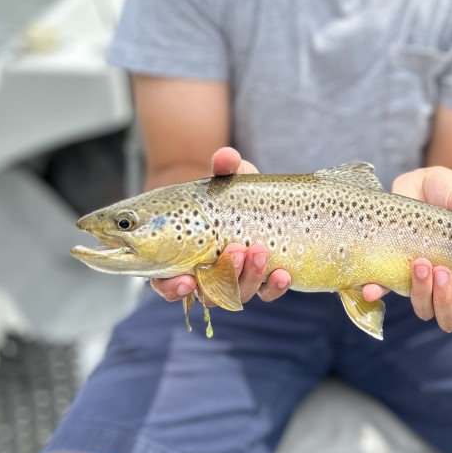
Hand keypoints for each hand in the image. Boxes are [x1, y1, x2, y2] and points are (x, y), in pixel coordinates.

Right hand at [150, 146, 291, 304]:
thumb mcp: (225, 177)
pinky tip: (284, 275)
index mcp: (182, 256)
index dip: (173, 289)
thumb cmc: (226, 190)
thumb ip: (224, 167)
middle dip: (224, 276)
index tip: (187, 280)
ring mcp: (234, 280)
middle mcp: (206, 275)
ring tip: (261, 251)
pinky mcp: (260, 281)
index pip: (167, 284)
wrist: (252, 199)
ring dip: (249, 277)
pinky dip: (274, 288)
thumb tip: (226, 157)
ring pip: (237, 295)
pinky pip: (266, 294)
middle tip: (236, 250)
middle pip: (208, 294)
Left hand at [362, 165, 451, 331]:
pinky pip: (386, 291)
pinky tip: (372, 288)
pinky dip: (379, 292)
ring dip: (421, 293)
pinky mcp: (396, 273)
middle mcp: (451, 284)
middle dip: (447, 301)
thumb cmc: (446, 193)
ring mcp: (423, 283)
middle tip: (442, 271)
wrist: (415, 184)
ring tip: (419, 263)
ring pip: (425, 310)